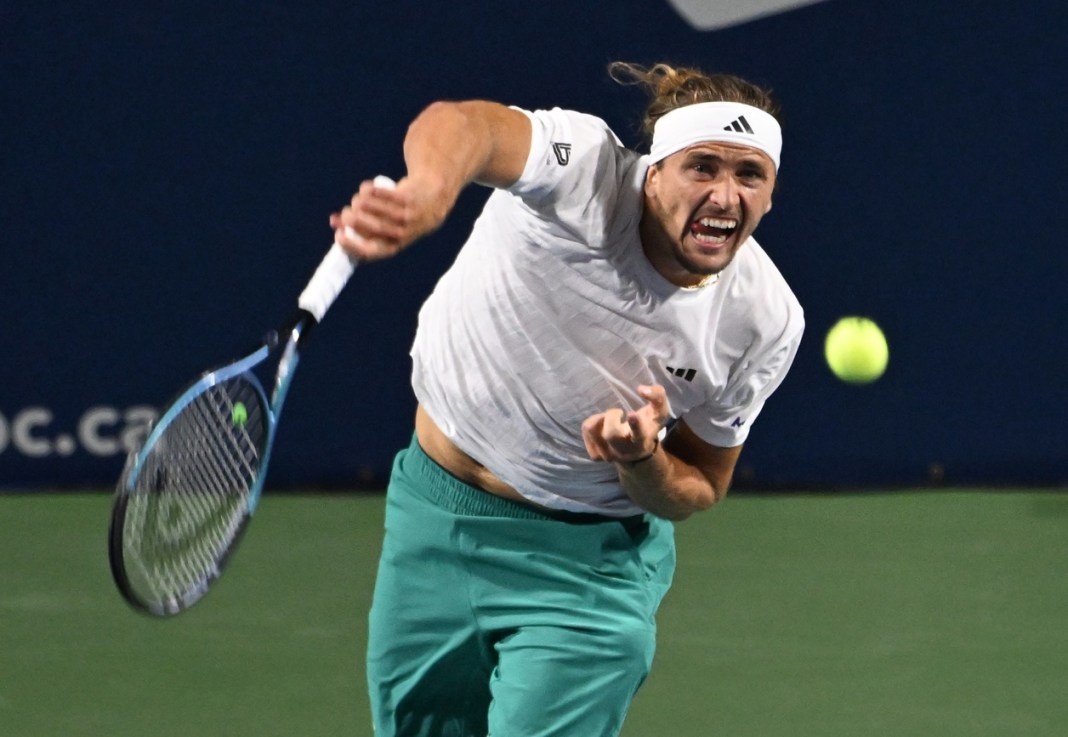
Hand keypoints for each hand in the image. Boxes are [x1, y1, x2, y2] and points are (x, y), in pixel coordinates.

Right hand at [328, 175, 449, 261]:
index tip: (338, 234)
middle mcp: (402, 234)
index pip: (369, 252)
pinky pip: (385, 194)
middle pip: (372, 227)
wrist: (433, 199)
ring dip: (361, 203)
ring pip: (377, 209)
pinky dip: (372, 190)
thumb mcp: (384, 225)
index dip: (351, 245)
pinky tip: (366, 188)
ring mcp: (407, 216)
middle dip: (353, 219)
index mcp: (393, 246)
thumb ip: (361, 225)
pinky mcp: (409, 199)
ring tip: (357, 200)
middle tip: (345, 212)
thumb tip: (334, 221)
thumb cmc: (400, 216)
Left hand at [581, 385, 670, 463]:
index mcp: (641, 440)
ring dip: (600, 418)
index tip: (632, 414)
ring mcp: (608, 454)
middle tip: (619, 412)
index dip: (635, 425)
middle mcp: (624, 450)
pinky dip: (593, 422)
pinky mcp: (596, 455)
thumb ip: (657, 396)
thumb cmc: (648, 426)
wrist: (637, 453)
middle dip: (611, 416)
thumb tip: (641, 389)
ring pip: (593, 430)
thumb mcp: (659, 411)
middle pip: (611, 433)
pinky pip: (586, 431)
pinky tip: (603, 425)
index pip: (639, 434)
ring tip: (610, 418)